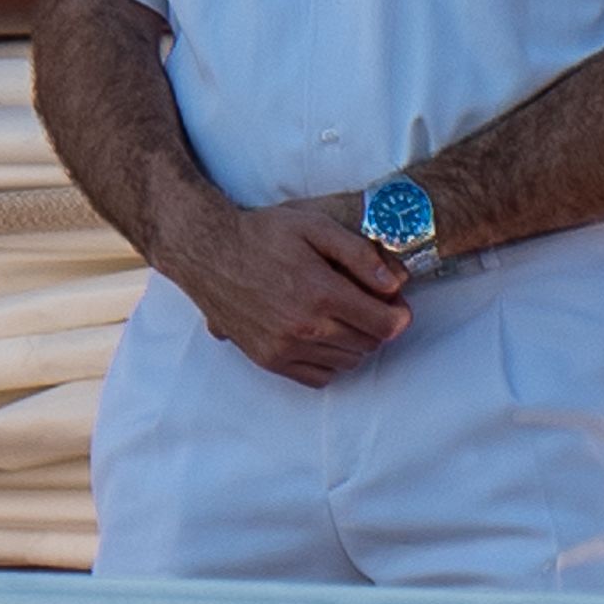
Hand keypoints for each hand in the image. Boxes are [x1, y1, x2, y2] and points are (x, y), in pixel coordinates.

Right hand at [154, 191, 410, 387]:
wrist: (205, 251)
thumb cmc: (260, 235)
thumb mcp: (314, 226)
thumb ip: (359, 254)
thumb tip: (394, 285)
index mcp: (321, 293)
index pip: (386, 325)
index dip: (398, 314)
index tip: (393, 304)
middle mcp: (305, 327)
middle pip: (370, 344)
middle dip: (375, 325)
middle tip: (363, 303)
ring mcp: (285, 347)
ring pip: (347, 361)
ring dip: (352, 342)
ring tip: (337, 316)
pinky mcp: (268, 359)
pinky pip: (320, 376)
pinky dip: (328, 361)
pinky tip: (318, 336)